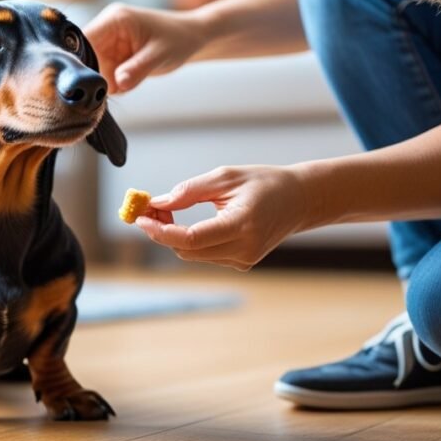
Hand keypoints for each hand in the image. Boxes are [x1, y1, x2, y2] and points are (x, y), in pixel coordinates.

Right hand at [83, 3, 205, 92]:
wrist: (191, 37)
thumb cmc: (178, 39)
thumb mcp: (160, 55)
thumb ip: (138, 69)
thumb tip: (118, 84)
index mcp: (115, 19)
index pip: (85, 38)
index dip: (79, 60)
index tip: (84, 83)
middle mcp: (107, 28)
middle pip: (84, 55)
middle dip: (94, 75)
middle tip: (108, 91)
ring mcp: (109, 42)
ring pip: (93, 68)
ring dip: (104, 82)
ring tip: (125, 86)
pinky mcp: (114, 55)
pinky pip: (104, 73)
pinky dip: (112, 84)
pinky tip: (127, 84)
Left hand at [134, 165, 310, 270]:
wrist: (300, 200)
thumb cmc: (264, 183)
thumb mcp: (225, 177)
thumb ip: (189, 191)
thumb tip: (157, 203)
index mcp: (242, 224)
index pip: (192, 238)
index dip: (161, 231)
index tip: (140, 218)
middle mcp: (244, 249)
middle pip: (187, 249)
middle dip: (162, 231)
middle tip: (149, 207)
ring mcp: (244, 260)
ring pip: (193, 254)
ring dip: (173, 235)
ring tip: (168, 210)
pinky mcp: (242, 263)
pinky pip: (205, 255)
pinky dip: (189, 241)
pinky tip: (187, 223)